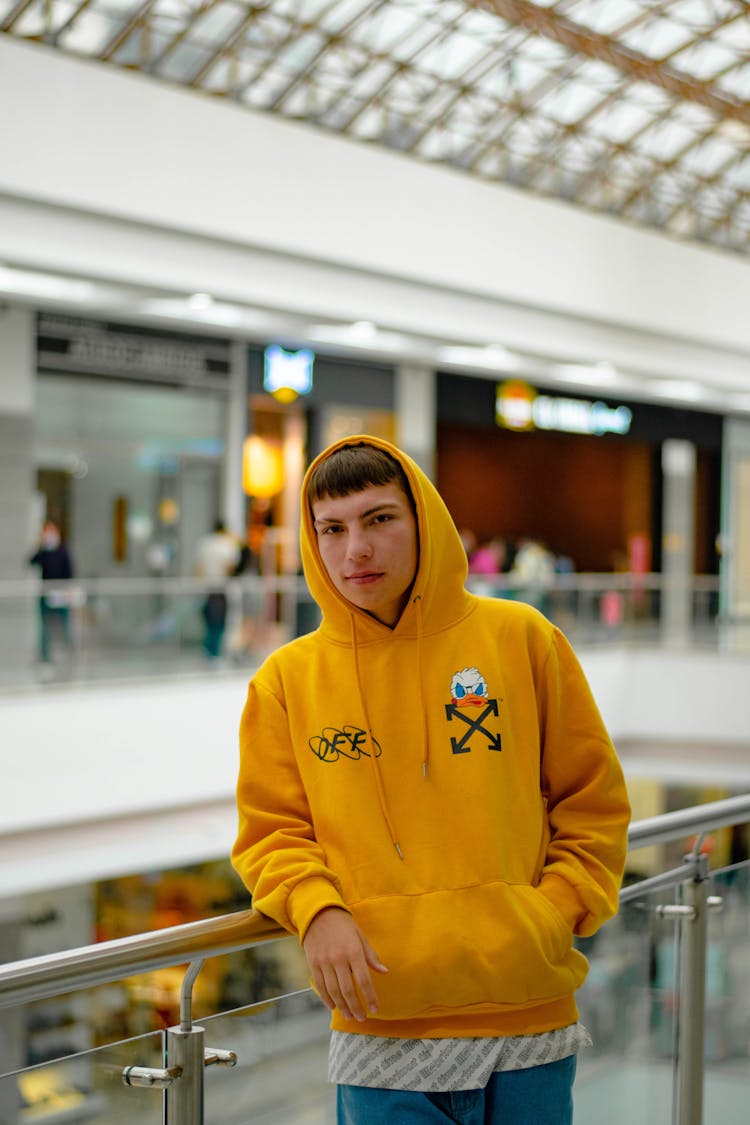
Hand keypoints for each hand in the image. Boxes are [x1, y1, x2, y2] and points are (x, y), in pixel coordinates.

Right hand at [302, 906, 387, 1021]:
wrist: (318, 913)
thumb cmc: (343, 924)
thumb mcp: (360, 936)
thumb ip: (371, 956)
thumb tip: (384, 972)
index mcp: (353, 951)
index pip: (363, 980)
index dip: (370, 997)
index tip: (375, 1009)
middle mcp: (338, 958)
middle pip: (347, 990)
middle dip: (356, 1007)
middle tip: (362, 1017)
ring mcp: (324, 962)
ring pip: (333, 991)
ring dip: (342, 1006)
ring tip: (350, 1015)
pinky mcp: (313, 963)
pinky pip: (320, 985)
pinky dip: (326, 998)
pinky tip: (333, 1006)